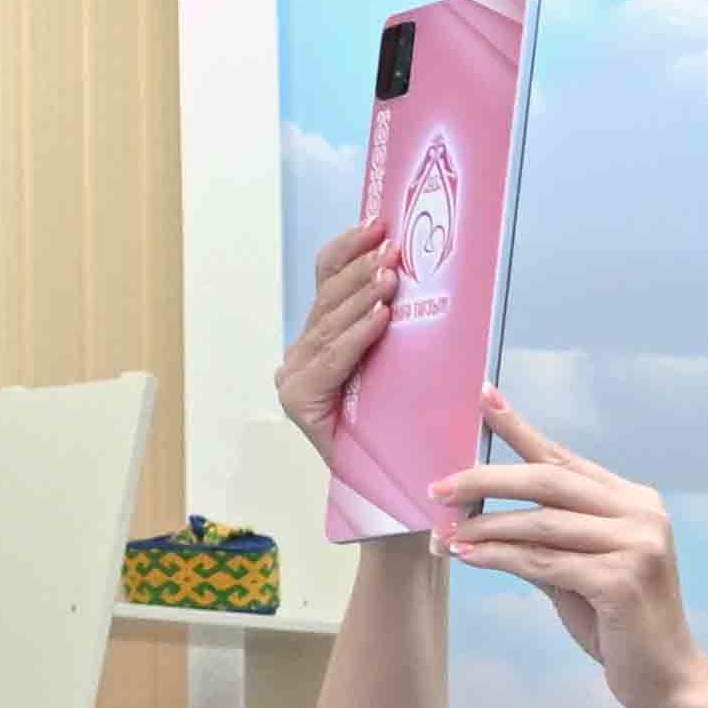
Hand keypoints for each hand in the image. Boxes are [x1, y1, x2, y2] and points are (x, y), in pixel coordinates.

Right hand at [277, 212, 399, 437]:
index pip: (327, 284)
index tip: (375, 222)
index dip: (347, 250)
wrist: (395, 484)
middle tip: (390, 245)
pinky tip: (380, 316)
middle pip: (327, 300)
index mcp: (319, 342)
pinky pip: (333, 359)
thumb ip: (390, 325)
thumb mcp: (400, 364)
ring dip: (361, 296)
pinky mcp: (298, 400)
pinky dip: (358, 335)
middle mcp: (300, 357)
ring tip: (389, 275)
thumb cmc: (401, 426)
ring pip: (329, 326)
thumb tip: (412, 270)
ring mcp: (295, 377)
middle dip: (360, 268)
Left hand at [426, 395, 704, 707]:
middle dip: (487, 479)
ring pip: (541, 523)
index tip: (485, 397)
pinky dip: (499, 558)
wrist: (666, 680)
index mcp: (635, 501)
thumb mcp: (579, 571)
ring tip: (445, 532)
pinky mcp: (621, 581)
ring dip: (485, 527)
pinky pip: (543, 562)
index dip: (522, 429)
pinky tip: (468, 556)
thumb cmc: (621, 625)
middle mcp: (641, 514)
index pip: (566, 459)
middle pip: (549, 481)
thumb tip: (480, 515)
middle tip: (440, 487)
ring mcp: (636, 545)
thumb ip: (544, 539)